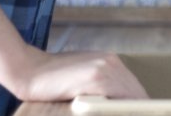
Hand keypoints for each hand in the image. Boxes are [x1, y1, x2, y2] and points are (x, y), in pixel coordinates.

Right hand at [13, 47, 147, 100]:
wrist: (28, 69)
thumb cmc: (53, 78)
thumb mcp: (84, 77)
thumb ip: (102, 86)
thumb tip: (119, 103)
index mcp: (110, 61)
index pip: (133, 87)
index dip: (139, 103)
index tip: (142, 112)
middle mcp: (111, 62)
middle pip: (136, 91)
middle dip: (138, 108)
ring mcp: (105, 68)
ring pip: (130, 95)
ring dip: (132, 109)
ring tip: (136, 115)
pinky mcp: (96, 77)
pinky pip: (117, 97)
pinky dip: (120, 108)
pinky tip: (123, 113)